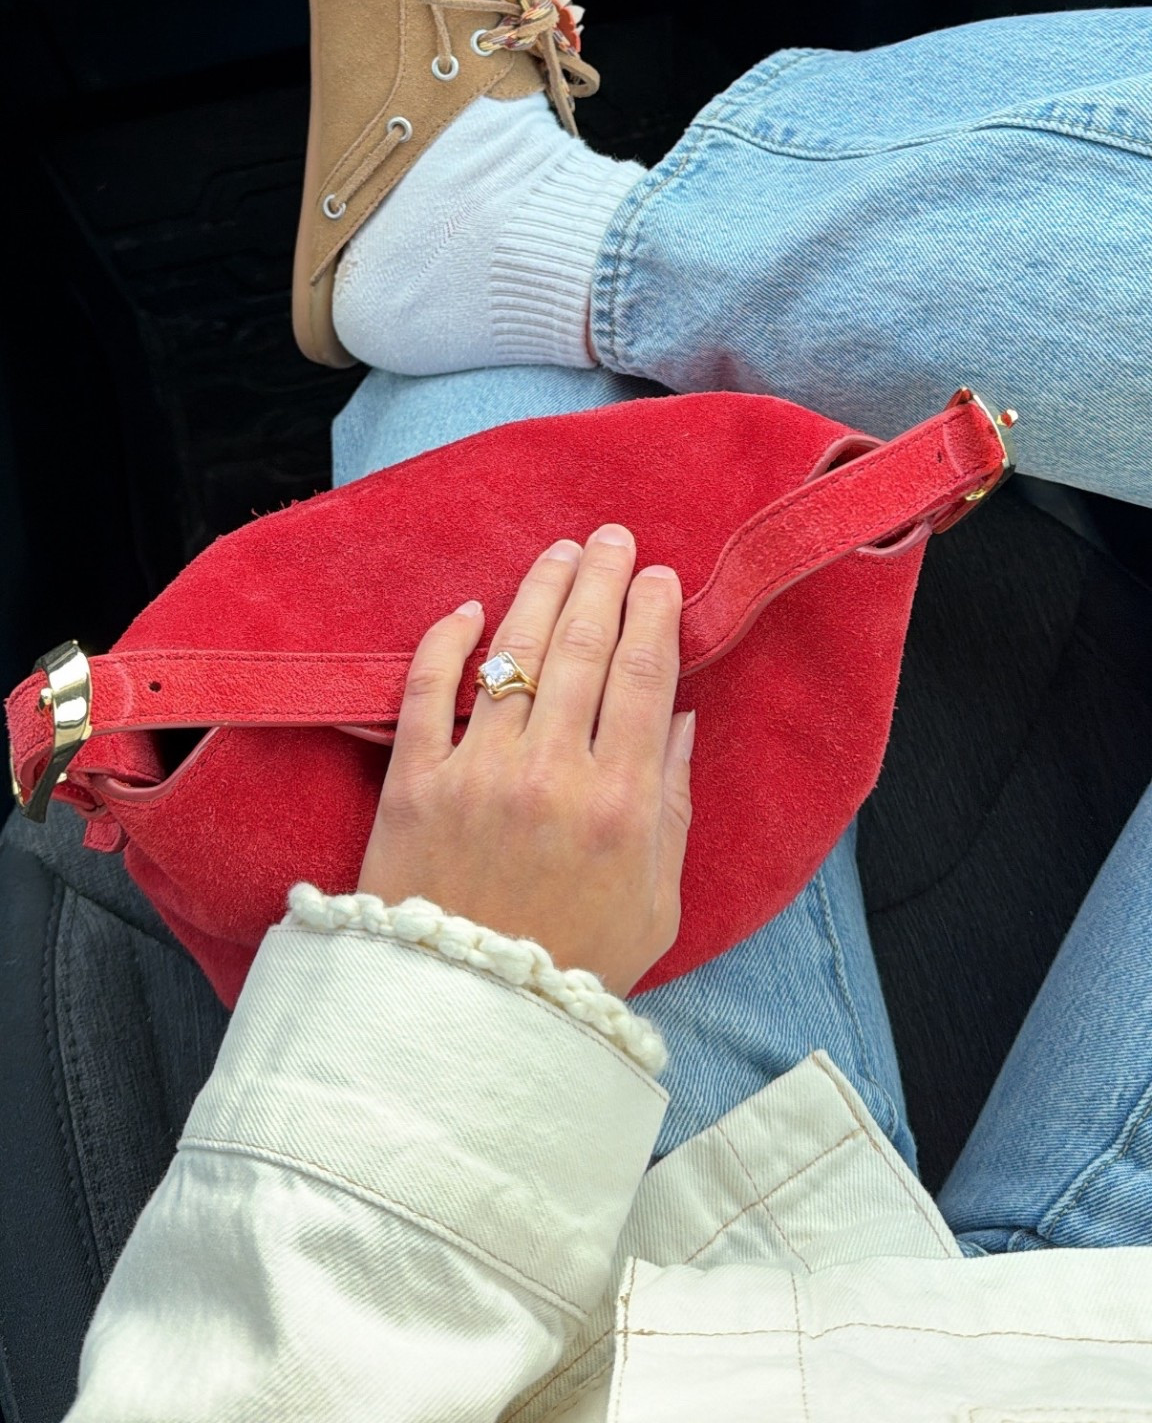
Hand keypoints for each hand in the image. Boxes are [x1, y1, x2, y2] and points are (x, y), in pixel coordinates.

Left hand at [357, 525, 693, 994]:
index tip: (659, 577)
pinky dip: (447, 642)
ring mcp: (478, 775)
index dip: (653, 615)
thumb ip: (671, 804)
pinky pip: (427, 692)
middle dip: (603, 581)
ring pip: (513, 654)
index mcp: (620, 805)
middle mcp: (551, 777)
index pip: (642, 678)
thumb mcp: (658, 900)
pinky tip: (470, 608)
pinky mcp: (413, 785)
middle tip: (613, 538)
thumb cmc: (576, 967)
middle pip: (582, 648)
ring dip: (540, 591)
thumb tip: (675, 716)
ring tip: (560, 553)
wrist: (469, 1025)